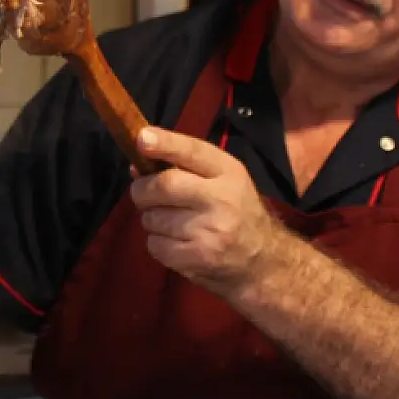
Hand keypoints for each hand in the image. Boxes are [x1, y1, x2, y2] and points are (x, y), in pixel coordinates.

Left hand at [129, 126, 281, 299]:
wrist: (262, 260)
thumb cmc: (236, 211)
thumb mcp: (222, 179)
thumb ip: (184, 167)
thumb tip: (136, 166)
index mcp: (229, 172)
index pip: (193, 151)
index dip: (165, 143)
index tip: (141, 139)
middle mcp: (222, 199)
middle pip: (164, 186)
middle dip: (142, 190)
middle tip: (143, 194)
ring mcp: (210, 231)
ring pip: (153, 218)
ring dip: (151, 219)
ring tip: (170, 222)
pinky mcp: (198, 258)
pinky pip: (155, 245)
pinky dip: (157, 243)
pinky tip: (176, 243)